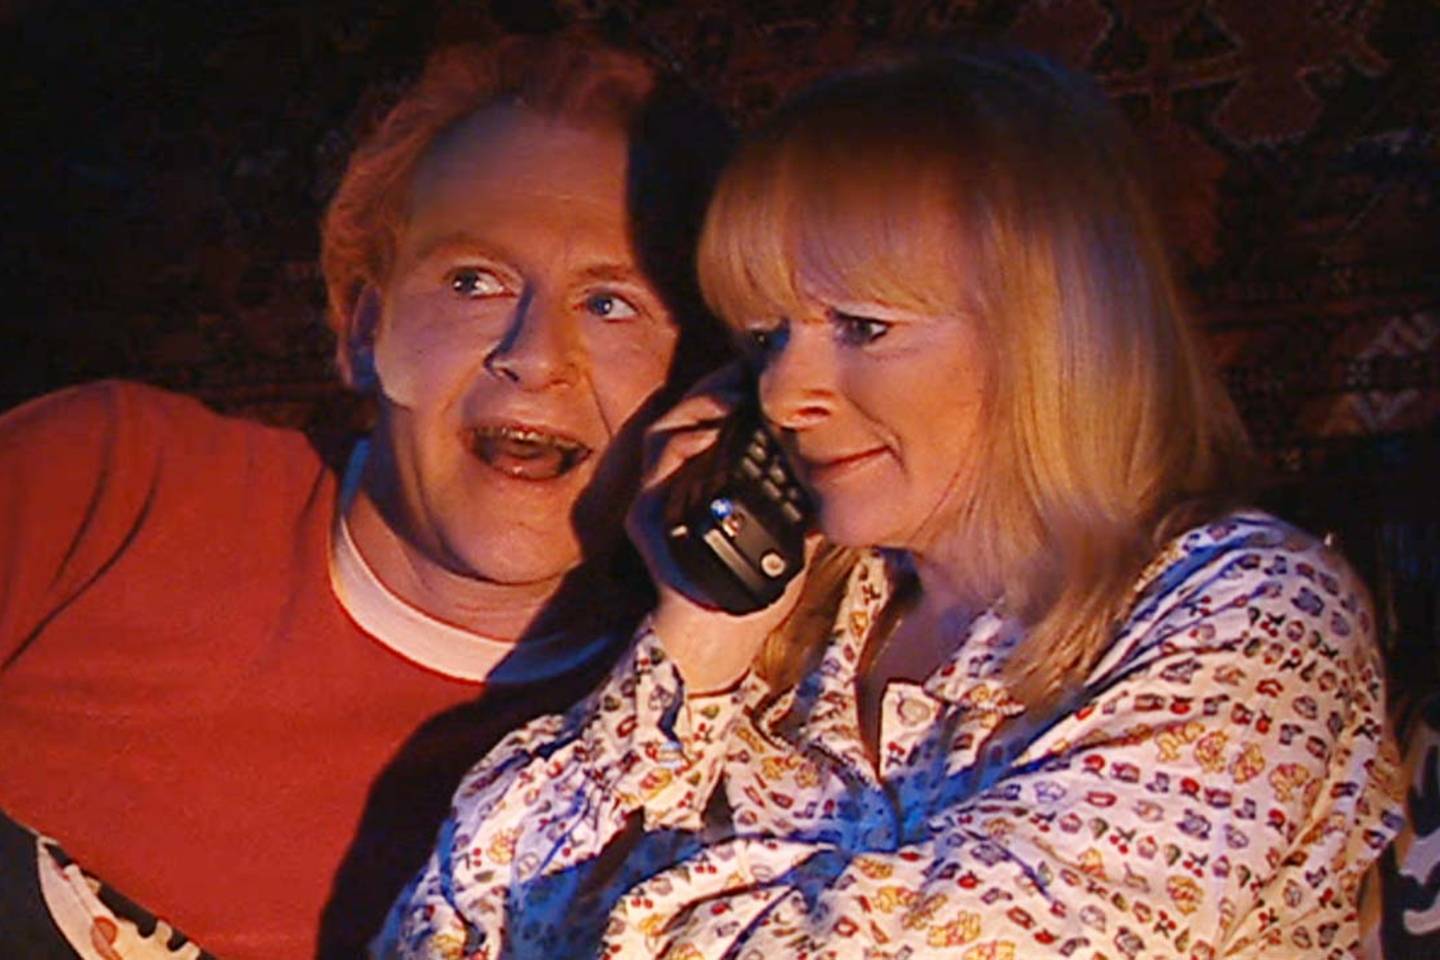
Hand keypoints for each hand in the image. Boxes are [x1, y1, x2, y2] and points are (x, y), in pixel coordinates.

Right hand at [626, 363, 813, 692]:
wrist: (721, 635)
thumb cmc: (753, 583)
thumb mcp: (790, 524)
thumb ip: (804, 489)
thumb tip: (847, 458)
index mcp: (706, 476)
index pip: (712, 415)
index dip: (734, 386)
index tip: (763, 369)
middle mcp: (673, 482)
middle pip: (684, 414)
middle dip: (716, 388)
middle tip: (749, 374)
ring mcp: (657, 500)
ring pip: (665, 435)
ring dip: (698, 409)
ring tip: (732, 396)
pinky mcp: (648, 522)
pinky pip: (658, 475)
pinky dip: (682, 450)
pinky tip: (710, 436)